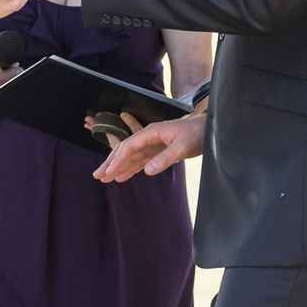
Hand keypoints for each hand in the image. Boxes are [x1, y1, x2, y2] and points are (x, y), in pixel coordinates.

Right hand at [92, 110, 206, 183]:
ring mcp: (153, 144)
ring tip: (105, 179)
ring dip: (118, 167)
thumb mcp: (183, 147)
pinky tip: (122, 177)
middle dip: (111, 163)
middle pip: (125, 150)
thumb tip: (147, 171)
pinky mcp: (158, 151)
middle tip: (97, 176)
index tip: (109, 173)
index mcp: (151, 132)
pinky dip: (130, 168)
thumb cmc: (197, 134)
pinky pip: (140, 161)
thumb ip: (164, 159)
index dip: (118, 160)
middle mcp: (149, 137)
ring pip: (131, 157)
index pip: (129, 146)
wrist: (209, 128)